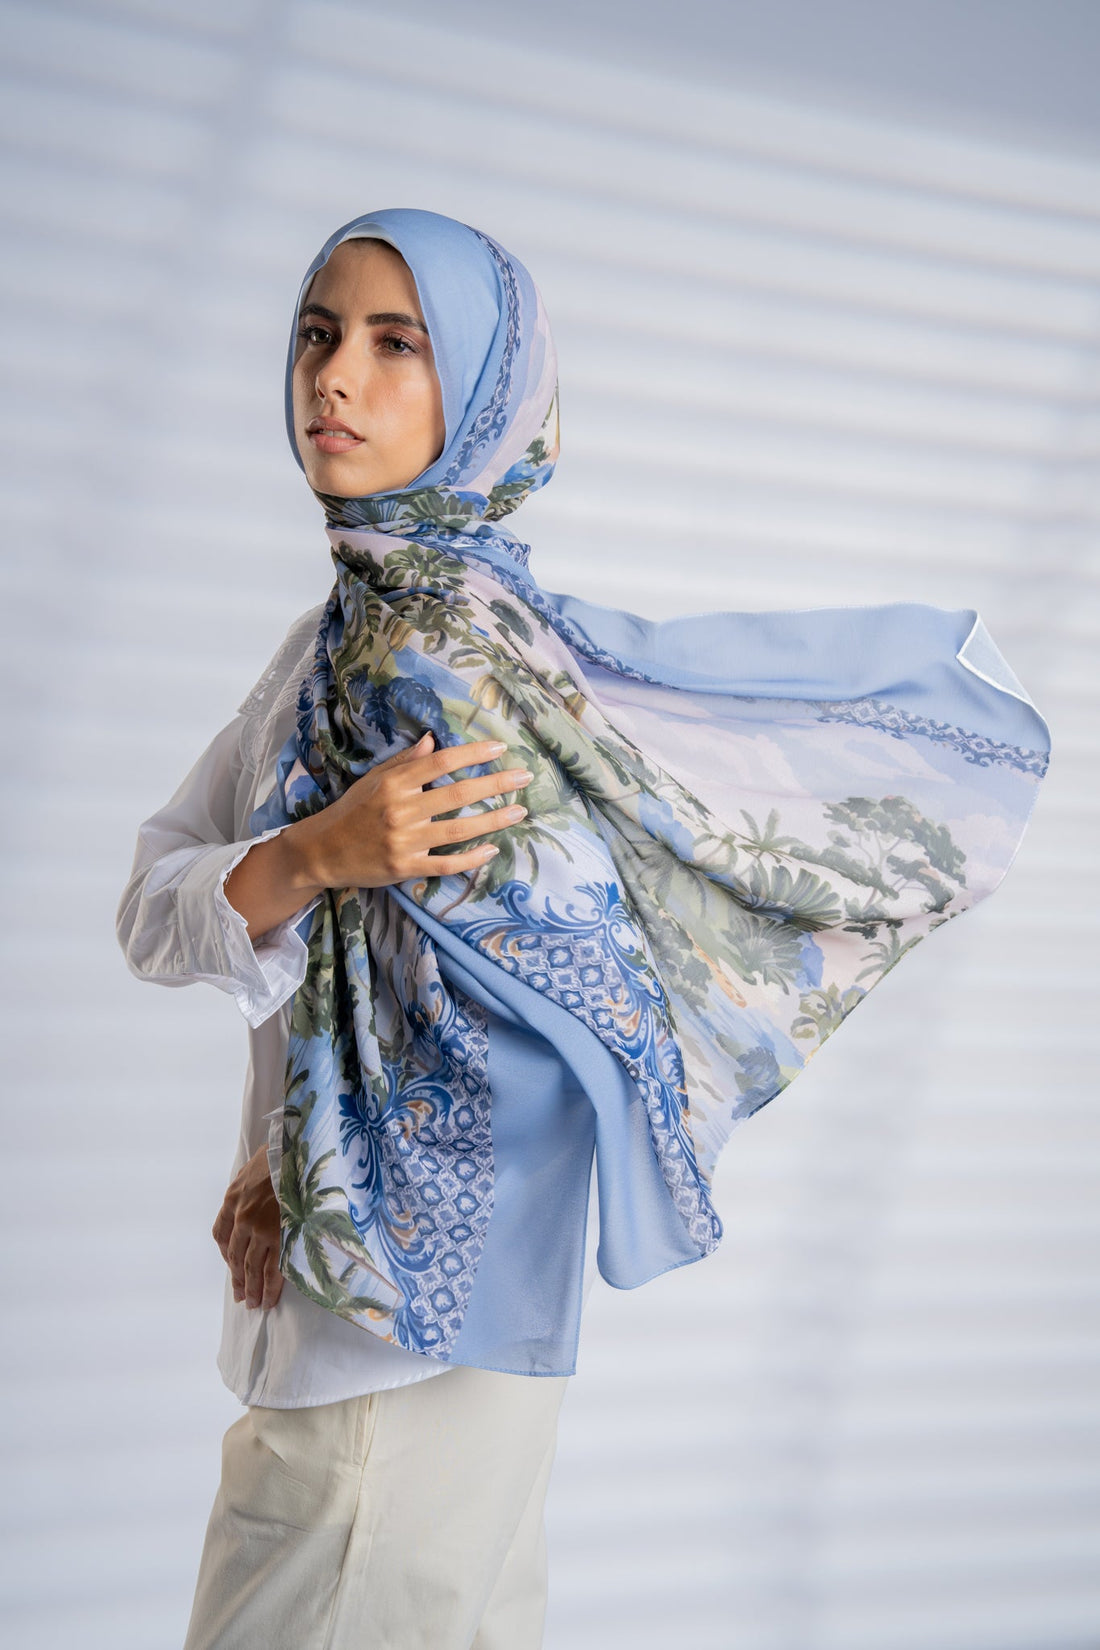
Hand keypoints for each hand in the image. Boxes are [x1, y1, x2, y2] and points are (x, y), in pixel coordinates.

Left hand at [212, 1144, 283, 1309]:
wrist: (299, 1150)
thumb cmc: (282, 1155)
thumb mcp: (254, 1166)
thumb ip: (248, 1185)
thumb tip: (253, 1194)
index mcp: (233, 1198)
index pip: (221, 1235)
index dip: (226, 1254)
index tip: (232, 1266)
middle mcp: (242, 1217)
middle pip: (236, 1256)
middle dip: (238, 1279)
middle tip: (241, 1298)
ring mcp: (260, 1228)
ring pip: (252, 1267)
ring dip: (251, 1289)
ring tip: (253, 1305)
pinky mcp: (280, 1236)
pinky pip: (273, 1268)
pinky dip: (269, 1287)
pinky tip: (268, 1298)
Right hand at [224, 733, 533, 941]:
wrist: (321, 852)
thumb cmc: (350, 811)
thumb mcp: (374, 780)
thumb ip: (405, 762)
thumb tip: (434, 740)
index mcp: (394, 784)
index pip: (440, 763)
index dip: (472, 754)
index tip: (499, 749)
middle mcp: (400, 811)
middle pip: (456, 795)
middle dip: (495, 785)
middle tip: (524, 777)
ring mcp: (403, 842)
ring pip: (457, 831)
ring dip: (492, 821)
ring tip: (519, 812)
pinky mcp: (404, 869)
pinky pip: (445, 865)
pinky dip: (470, 859)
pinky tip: (491, 850)